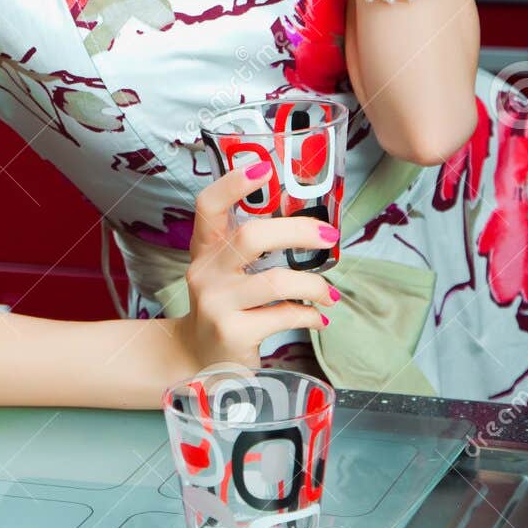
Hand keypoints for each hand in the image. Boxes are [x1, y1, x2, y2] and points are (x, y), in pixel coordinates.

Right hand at [170, 157, 340, 377]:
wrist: (198, 360)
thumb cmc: (226, 307)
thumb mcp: (226, 273)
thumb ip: (250, 250)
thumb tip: (313, 229)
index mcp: (205, 250)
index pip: (208, 206)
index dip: (233, 184)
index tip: (264, 168)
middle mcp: (205, 272)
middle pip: (251, 236)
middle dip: (299, 231)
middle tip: (329, 236)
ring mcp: (216, 304)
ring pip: (276, 280)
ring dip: (314, 285)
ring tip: (328, 293)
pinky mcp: (232, 333)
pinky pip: (284, 316)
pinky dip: (310, 314)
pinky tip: (317, 317)